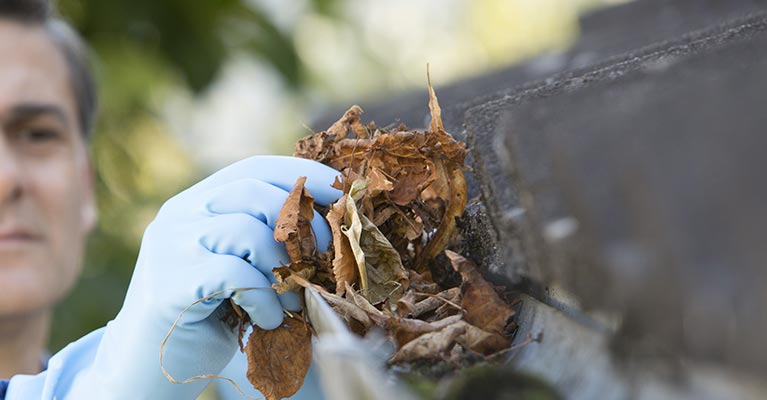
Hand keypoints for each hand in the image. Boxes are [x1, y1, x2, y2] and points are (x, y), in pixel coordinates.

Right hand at [63, 156, 339, 398]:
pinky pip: (236, 275)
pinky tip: (268, 320)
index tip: (340, 191)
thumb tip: (327, 225)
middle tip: (324, 258)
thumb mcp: (238, 266)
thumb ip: (263, 238)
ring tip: (292, 303)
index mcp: (197, 202)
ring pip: (248, 233)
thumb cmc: (207, 315)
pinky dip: (264, 299)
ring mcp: (171, 245)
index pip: (254, 168)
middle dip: (302, 225)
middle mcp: (180, 214)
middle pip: (254, 193)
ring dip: (284, 271)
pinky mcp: (171, 282)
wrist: (148, 365)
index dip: (300, 175)